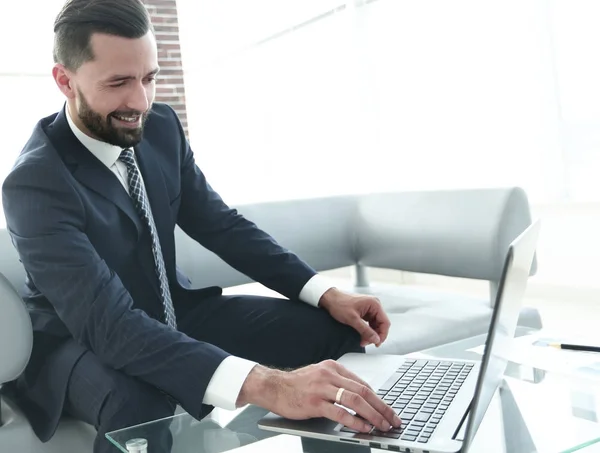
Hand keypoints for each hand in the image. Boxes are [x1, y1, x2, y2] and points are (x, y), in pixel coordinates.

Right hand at [237, 360, 401, 432]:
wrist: (273, 386)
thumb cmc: (297, 384)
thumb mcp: (321, 376)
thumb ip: (339, 384)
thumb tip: (361, 400)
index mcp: (334, 367)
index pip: (362, 383)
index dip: (379, 398)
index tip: (388, 410)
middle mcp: (330, 375)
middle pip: (363, 391)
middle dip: (381, 407)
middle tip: (393, 419)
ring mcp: (322, 388)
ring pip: (355, 400)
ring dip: (372, 414)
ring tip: (382, 425)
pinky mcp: (314, 402)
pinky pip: (339, 412)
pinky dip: (354, 421)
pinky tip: (363, 427)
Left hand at [319, 288, 390, 347]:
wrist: (329, 298)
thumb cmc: (339, 304)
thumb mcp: (352, 319)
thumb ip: (365, 330)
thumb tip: (376, 339)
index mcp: (374, 304)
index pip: (385, 322)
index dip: (382, 335)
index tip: (377, 343)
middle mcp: (374, 305)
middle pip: (381, 324)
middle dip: (375, 335)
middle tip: (366, 343)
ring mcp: (369, 309)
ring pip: (375, 325)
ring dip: (370, 334)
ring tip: (363, 341)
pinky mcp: (364, 312)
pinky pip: (369, 324)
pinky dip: (366, 331)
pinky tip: (362, 336)